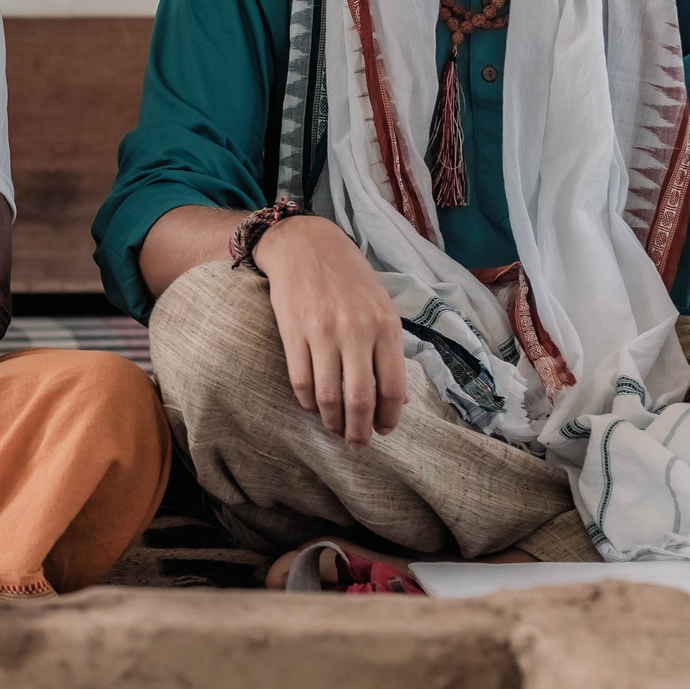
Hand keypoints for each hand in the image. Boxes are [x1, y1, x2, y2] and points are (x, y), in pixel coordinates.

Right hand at [258, 214, 407, 445]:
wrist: (305, 244)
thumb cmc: (349, 276)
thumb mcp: (381, 305)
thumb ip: (389, 348)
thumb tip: (397, 398)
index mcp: (385, 326)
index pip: (392, 388)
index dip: (389, 418)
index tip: (384, 431)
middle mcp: (356, 331)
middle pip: (360, 399)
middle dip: (359, 431)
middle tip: (357, 444)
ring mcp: (322, 332)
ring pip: (327, 396)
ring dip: (332, 422)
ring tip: (335, 430)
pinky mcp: (292, 332)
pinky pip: (300, 381)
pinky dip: (307, 402)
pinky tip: (313, 406)